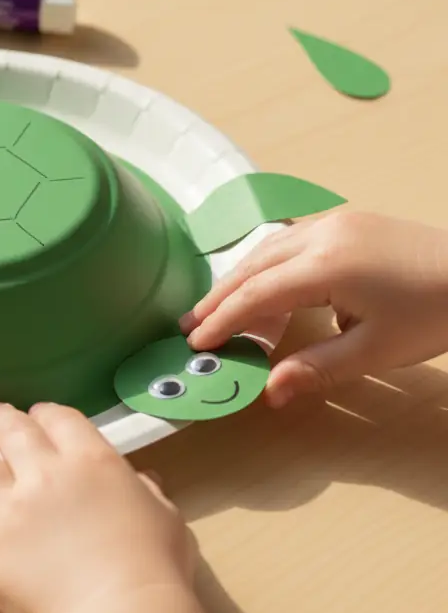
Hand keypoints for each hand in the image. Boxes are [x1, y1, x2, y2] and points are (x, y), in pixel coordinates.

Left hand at [0, 402, 193, 612]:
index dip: (46, 414)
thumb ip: (147, 493)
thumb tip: (143, 481)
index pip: (59, 419)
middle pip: (12, 431)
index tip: (40, 415)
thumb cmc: (154, 567)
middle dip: (1, 418)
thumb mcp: (165, 517)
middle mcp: (43, 475)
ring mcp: (9, 512)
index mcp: (89, 460)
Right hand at [181, 211, 447, 407]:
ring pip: (268, 247)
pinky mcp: (345, 220)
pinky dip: (265, 263)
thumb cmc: (434, 314)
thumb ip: (316, 368)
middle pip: (253, 265)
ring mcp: (333, 221)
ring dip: (239, 277)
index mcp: (326, 265)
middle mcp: (320, 234)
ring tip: (217, 307)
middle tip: (190, 324)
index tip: (197, 341)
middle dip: (219, 296)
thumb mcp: (376, 351)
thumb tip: (269, 393)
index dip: (223, 319)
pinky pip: (288, 239)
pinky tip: (262, 283)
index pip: (256, 294)